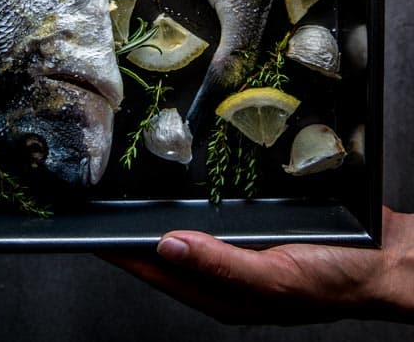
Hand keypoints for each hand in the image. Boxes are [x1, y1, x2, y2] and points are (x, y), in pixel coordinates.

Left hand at [101, 207, 413, 324]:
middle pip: (166, 250)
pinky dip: (196, 201)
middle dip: (135, 229)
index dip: (123, 251)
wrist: (387, 258)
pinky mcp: (257, 230)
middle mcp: (227, 272)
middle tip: (104, 200)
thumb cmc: (337, 278)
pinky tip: (189, 183)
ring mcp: (242, 251)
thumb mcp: (275, 276)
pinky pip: (216, 215)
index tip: (93, 230)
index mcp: (224, 293)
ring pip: (189, 230)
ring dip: (163, 211)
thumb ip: (221, 265)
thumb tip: (168, 247)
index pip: (157, 270)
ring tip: (134, 188)